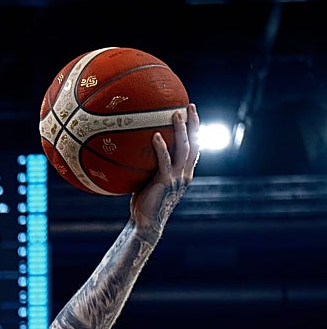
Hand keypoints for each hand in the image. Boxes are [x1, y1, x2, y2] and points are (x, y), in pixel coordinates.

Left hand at [131, 102, 199, 242]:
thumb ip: (148, 167)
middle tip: (189, 106)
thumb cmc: (144, 203)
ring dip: (181, 130)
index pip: (194, 148)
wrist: (146, 223)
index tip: (192, 114)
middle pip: (194, 143)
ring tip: (175, 113)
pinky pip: (164, 161)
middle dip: (194, 123)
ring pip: (184, 149)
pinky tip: (155, 135)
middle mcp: (185, 174)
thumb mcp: (148, 182)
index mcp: (184, 173)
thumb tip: (132, 151)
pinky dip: (161, 148)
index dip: (195, 131)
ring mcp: (177, 178)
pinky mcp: (166, 182)